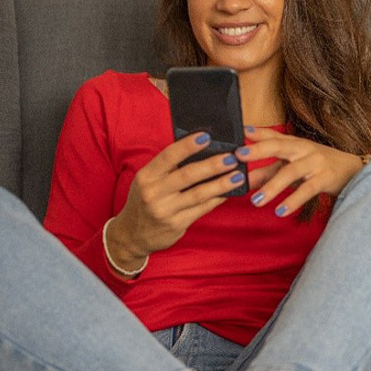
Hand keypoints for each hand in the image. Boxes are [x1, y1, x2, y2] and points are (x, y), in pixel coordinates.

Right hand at [106, 132, 246, 265]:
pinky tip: (229, 192)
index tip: (207, 136)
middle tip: (232, 157)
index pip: (168, 156)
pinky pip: (202, 209)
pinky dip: (217, 199)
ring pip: (199, 194)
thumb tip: (202, 150)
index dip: (188, 145)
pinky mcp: (176, 225)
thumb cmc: (145, 200)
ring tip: (238, 176)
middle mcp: (153, 193)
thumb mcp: (148, 181)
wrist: (132, 234)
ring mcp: (165, 210)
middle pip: (187, 175)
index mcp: (146, 176)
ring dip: (221, 184)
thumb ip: (168, 168)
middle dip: (212, 165)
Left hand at [235, 126, 364, 216]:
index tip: (240, 132)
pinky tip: (280, 211)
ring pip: (291, 171)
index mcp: (294, 143)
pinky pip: (307, 189)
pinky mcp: (326, 178)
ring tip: (256, 202)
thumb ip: (268, 172)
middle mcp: (304, 149)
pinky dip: (293, 200)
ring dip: (272, 186)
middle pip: (279, 146)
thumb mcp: (292, 166)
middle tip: (238, 156)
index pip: (273, 135)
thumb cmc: (318, 167)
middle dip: (258, 150)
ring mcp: (315, 162)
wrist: (354, 171)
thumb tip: (244, 180)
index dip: (257, 133)